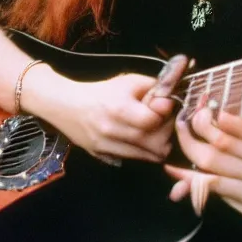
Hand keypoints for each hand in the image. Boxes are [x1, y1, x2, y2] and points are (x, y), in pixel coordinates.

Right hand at [37, 70, 178, 163]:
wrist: (66, 105)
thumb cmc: (101, 91)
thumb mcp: (128, 81)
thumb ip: (153, 86)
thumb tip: (175, 93)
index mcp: (120, 109)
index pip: (155, 120)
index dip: (166, 113)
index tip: (166, 106)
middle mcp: (114, 132)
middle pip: (157, 144)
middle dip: (167, 132)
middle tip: (164, 121)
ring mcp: (109, 148)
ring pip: (150, 157)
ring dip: (158, 145)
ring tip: (154, 130)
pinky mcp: (105, 158)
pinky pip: (135, 160)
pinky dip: (144, 152)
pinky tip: (141, 139)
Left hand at [165, 108, 241, 233]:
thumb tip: (227, 107)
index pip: (239, 124)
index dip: (216, 114)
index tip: (203, 104)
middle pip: (221, 142)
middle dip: (198, 126)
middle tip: (185, 116)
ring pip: (212, 164)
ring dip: (190, 147)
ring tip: (180, 133)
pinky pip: (212, 188)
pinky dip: (190, 178)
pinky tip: (174, 170)